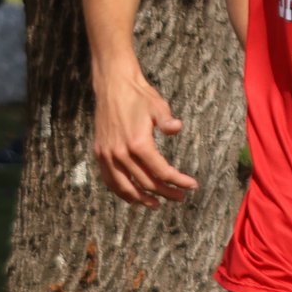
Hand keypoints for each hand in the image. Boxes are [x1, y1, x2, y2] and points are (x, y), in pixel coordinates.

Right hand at [93, 75, 196, 208]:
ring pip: (126, 187)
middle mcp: (121, 153)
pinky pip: (110, 180)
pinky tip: (133, 196)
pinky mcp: (100, 154)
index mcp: (138, 143)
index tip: (192, 186)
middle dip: (166, 192)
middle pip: (147, 183)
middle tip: (180, 197)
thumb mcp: (158, 106)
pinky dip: (121, 192)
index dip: (178, 181)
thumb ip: (167, 121)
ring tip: (157, 204)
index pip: (162, 171)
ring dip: (142, 199)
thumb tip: (177, 128)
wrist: (113, 87)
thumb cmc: (139, 97)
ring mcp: (108, 155)